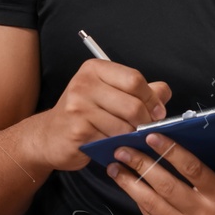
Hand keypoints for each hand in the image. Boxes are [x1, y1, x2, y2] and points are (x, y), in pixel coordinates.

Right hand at [32, 59, 170, 171]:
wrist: (49, 136)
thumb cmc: (83, 114)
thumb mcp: (109, 95)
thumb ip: (139, 91)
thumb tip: (164, 92)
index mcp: (95, 69)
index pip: (135, 79)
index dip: (152, 99)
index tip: (157, 112)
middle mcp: (84, 84)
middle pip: (133, 104)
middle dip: (146, 122)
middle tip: (145, 129)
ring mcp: (78, 107)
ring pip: (125, 126)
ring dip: (131, 136)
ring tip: (127, 137)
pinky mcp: (78, 130)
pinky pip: (112, 140)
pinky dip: (118, 145)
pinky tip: (113, 145)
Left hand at [107, 133, 214, 214]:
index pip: (192, 170)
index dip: (171, 152)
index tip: (151, 136)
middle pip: (166, 186)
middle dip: (141, 165)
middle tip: (122, 148)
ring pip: (152, 203)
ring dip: (130, 183)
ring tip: (115, 165)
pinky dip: (136, 199)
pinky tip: (125, 183)